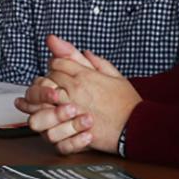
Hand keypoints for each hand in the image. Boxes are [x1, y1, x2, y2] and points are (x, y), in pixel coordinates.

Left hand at [24, 35, 137, 154]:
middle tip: (53, 87)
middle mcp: (75, 88)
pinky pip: (48, 118)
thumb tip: (85, 51)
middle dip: (48, 81)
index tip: (59, 72)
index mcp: (85, 74)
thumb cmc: (128, 103)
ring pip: (43, 97)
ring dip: (43, 99)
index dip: (55, 66)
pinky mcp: (70, 125)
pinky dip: (46, 117)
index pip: (56, 62)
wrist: (135, 127)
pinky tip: (51, 117)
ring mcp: (70, 107)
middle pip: (47, 77)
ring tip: (50, 102)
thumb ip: (98, 62)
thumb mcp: (116, 76)